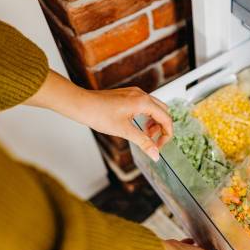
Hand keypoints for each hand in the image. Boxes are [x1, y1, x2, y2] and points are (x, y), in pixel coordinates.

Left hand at [25, 71, 171, 161]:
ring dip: (154, 122)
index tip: (159, 147)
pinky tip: (137, 125)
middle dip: (162, 128)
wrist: (82, 104)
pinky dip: (146, 116)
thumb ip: (143, 142)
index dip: (166, 135)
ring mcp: (135, 93)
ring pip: (154, 108)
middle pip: (163, 111)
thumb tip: (155, 155)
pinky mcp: (128, 95)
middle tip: (153, 141)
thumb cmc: (99, 114)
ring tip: (144, 135)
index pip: (166, 118)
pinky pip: (145, 105)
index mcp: (144, 102)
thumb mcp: (124, 131)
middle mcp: (141, 95)